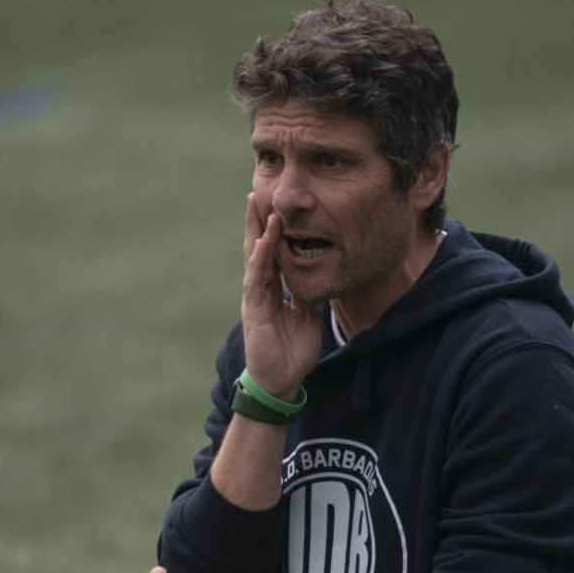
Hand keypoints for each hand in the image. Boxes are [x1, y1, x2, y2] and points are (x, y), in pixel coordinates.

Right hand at [240, 191, 321, 396]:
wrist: (282, 381)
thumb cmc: (293, 351)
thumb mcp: (308, 316)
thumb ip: (308, 295)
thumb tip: (319, 276)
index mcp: (273, 289)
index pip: (272, 252)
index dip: (273, 229)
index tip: (276, 204)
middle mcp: (261, 288)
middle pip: (257, 246)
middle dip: (257, 220)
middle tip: (257, 191)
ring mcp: (255, 297)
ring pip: (254, 257)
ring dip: (257, 230)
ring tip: (257, 205)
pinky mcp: (254, 310)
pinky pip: (257, 279)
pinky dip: (260, 259)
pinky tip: (263, 241)